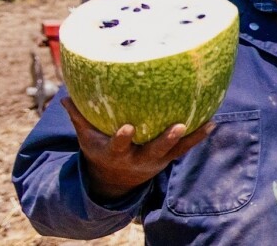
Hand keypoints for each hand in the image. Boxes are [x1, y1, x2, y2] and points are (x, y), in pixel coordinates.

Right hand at [61, 97, 213, 201]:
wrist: (115, 180)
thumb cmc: (101, 150)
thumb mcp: (87, 139)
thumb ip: (79, 118)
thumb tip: (64, 96)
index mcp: (115, 154)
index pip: (119, 147)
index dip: (123, 139)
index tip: (127, 127)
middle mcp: (137, 159)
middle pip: (153, 151)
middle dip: (165, 140)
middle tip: (177, 127)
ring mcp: (155, 160)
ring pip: (175, 151)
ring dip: (190, 138)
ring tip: (208, 124)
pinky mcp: (168, 158)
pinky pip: (186, 148)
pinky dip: (198, 136)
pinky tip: (213, 122)